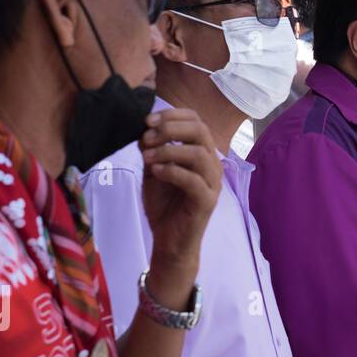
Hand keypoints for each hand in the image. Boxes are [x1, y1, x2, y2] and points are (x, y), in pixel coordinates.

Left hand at [139, 109, 221, 274]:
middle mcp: (212, 164)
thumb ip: (152, 151)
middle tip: (147, 136)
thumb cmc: (165, 206)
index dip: (173, 115)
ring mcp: (212, 183)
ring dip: (169, 150)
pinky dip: (172, 171)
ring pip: (198, 153)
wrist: (170, 241)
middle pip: (200, 131)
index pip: (197, 121)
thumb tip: (144, 130)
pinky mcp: (207, 201)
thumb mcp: (154, 171)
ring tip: (147, 157)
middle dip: (170, 129)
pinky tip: (156, 172)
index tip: (147, 120)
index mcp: (202, 153)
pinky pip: (194, 180)